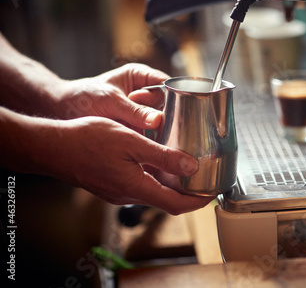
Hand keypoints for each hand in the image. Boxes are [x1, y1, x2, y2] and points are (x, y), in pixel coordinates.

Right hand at [44, 116, 213, 214]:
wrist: (52, 147)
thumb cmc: (87, 140)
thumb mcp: (132, 142)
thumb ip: (163, 156)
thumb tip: (191, 167)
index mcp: (136, 187)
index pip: (176, 204)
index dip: (199, 201)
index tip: (213, 193)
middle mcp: (128, 195)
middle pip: (167, 201)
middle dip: (189, 193)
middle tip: (205, 179)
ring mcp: (118, 192)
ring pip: (153, 192)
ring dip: (172, 185)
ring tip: (188, 168)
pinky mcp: (110, 185)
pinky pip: (140, 185)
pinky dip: (156, 178)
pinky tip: (159, 161)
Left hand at [55, 63, 167, 129]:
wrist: (63, 112)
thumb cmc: (83, 98)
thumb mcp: (110, 102)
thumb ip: (134, 112)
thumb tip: (158, 121)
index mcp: (140, 75)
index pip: (166, 84)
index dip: (173, 96)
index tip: (172, 111)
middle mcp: (144, 90)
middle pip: (167, 103)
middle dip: (164, 115)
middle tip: (152, 124)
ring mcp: (142, 109)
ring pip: (161, 119)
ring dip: (158, 128)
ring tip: (151, 136)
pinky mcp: (138, 125)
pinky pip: (152, 132)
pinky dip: (152, 138)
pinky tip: (152, 146)